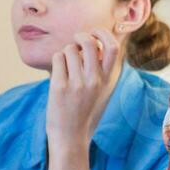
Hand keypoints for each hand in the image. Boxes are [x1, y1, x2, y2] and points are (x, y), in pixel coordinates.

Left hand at [44, 28, 118, 148]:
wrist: (70, 137)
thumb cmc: (82, 111)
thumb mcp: (99, 90)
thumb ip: (99, 68)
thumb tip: (92, 41)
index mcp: (106, 80)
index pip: (113, 48)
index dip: (103, 34)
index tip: (94, 33)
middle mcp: (94, 80)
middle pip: (89, 43)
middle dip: (79, 37)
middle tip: (74, 43)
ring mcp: (77, 83)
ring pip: (69, 49)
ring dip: (65, 53)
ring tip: (65, 67)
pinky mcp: (60, 86)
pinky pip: (57, 58)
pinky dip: (56, 61)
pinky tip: (58, 74)